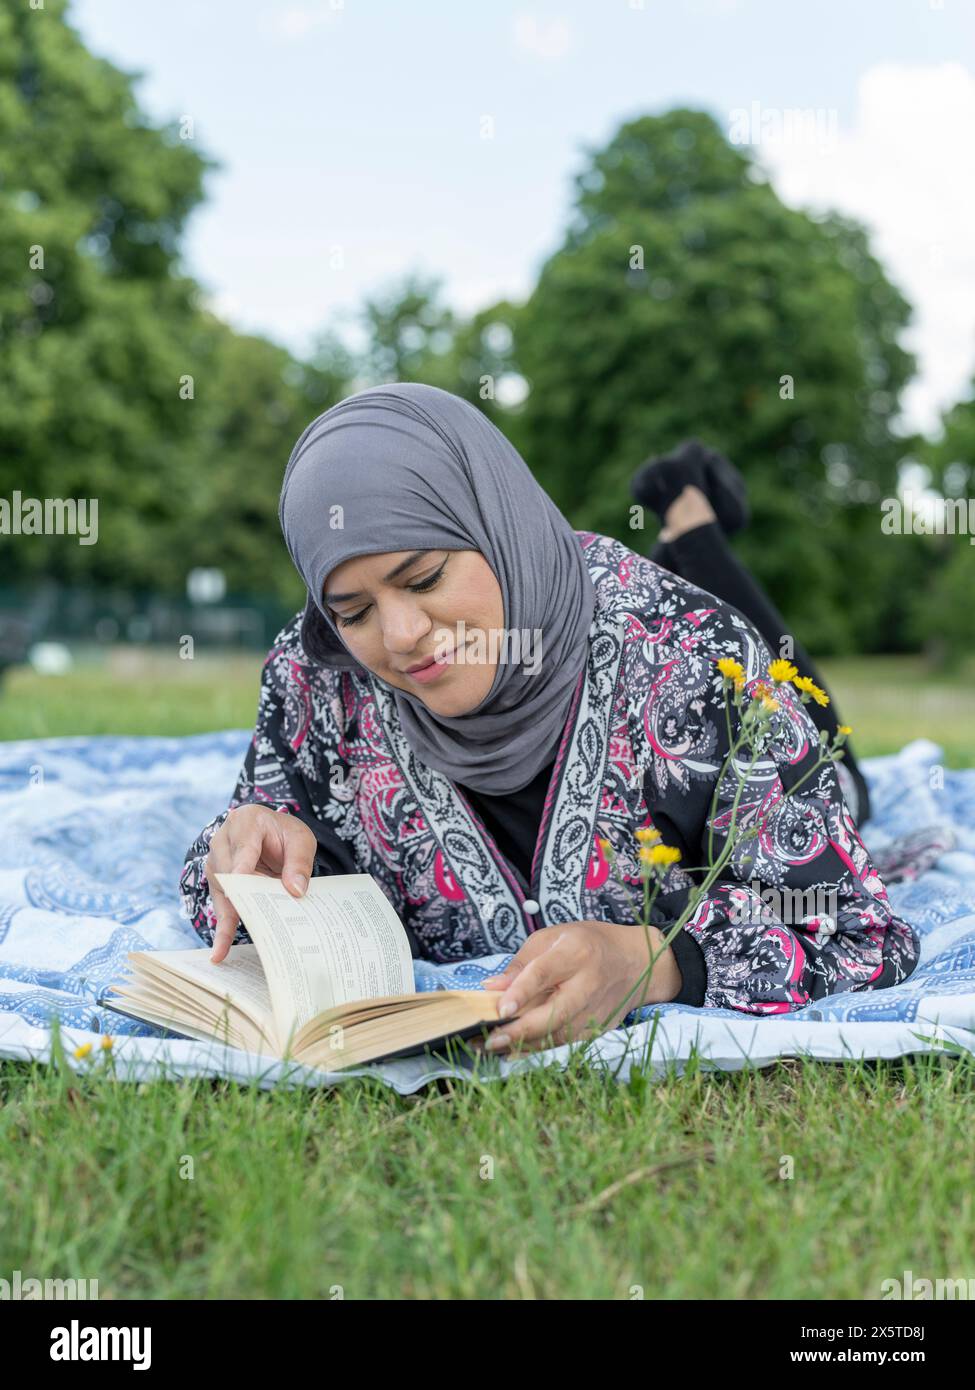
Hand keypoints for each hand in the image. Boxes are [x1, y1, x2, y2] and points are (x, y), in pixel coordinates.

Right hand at [204, 805, 316, 962]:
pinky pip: (221, 906)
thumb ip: (299, 862)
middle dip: (244, 899)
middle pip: (230, 873)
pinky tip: (220, 952)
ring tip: (230, 949)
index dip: (241, 866)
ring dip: (233, 918)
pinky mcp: (216, 883)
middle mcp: (222, 840)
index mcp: (244, 822)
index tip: (239, 881)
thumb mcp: (300, 840)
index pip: (243, 847)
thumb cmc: (284, 834)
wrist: (270, 833)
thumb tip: (296, 891)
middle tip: (259, 925)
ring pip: (223, 893)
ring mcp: (215, 862)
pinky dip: (223, 928)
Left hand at [477, 920, 681, 1055]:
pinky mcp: (600, 1028)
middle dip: (521, 1030)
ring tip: (495, 1048)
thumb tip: (490, 989)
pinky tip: (517, 1051)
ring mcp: (597, 1010)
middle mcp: (588, 983)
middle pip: (554, 1013)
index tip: (500, 1009)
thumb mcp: (551, 938)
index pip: (544, 974)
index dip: (521, 992)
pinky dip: (541, 1049)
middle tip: (489, 1040)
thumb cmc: (586, 944)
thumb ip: (520, 964)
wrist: (635, 962)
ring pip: (559, 1035)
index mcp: (575, 952)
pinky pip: (567, 1043)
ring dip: (525, 1045)